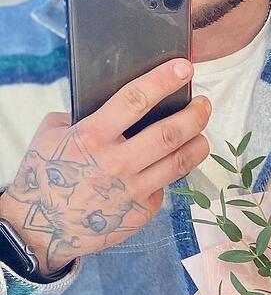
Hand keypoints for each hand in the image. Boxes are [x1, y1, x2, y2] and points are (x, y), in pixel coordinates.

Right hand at [0, 59, 210, 277]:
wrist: (43, 226)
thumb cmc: (46, 175)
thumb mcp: (53, 135)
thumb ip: (84, 118)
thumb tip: (116, 108)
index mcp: (92, 136)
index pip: (135, 100)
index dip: (164, 81)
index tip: (186, 67)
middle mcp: (117, 162)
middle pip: (169, 134)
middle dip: (194, 115)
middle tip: (205, 105)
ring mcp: (134, 189)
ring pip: (179, 162)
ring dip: (198, 144)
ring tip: (202, 134)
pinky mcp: (143, 210)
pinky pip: (164, 186)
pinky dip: (169, 174)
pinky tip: (168, 166)